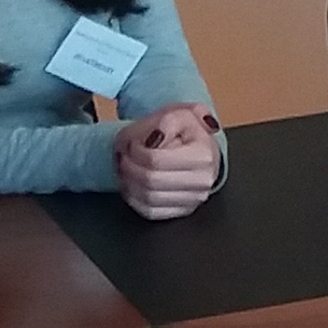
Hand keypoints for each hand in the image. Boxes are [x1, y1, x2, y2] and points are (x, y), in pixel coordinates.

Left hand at [116, 102, 222, 218]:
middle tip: (123, 157)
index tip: (132, 145)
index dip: (136, 152)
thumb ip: (167, 121)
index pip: (156, 160)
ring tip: (126, 169)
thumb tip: (155, 138)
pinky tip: (131, 185)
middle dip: (129, 168)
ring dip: (129, 184)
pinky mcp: (184, 211)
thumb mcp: (181, 114)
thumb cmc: (189, 133)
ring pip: (149, 199)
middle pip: (151, 181)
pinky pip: (151, 212)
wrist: (203, 150)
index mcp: (203, 156)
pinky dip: (134, 200)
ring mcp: (194, 199)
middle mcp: (203, 181)